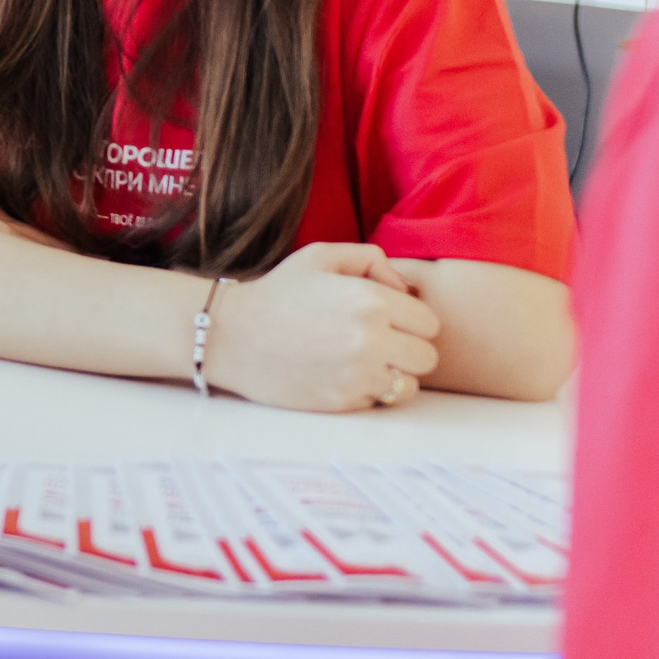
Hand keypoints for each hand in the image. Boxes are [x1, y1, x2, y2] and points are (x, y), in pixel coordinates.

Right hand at [205, 243, 441, 412]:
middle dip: (408, 349)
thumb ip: (371, 259)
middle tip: (379, 343)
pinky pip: (379, 402)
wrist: (229, 334)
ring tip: (364, 362)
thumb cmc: (276, 293)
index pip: (429, 323)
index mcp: (370, 300)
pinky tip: (341, 375)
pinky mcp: (342, 402)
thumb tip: (405, 289)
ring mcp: (357, 375)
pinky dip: (366, 392)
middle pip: (427, 357)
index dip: (410, 320)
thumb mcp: (320, 256)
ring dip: (392, 375)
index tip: (387, 320)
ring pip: (409, 385)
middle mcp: (371, 339)